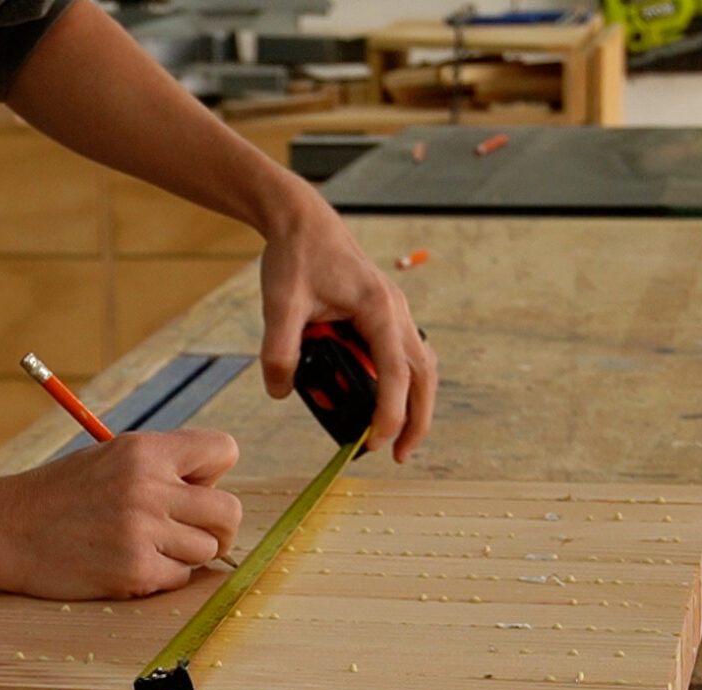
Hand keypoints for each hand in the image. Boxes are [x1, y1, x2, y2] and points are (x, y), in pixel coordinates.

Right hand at [0, 429, 241, 598]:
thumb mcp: (110, 458)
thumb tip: (213, 492)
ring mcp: (143, 532)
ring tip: (147, 547)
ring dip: (185, 554)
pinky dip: (162, 577)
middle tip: (187, 532)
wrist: (2, 528)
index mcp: (145, 451)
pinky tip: (128, 564)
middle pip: (230, 511)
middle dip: (216, 526)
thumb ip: (162, 468)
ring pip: (208, 550)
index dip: (213, 474)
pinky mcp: (134, 571)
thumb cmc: (59, 493)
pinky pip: (180, 578)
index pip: (224, 450)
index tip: (191, 490)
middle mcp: (149, 487)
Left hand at [258, 190, 437, 461]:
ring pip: (421, 367)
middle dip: (416, 419)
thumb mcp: (279, 304)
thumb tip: (279, 393)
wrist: (303, 222)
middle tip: (399, 455)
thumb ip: (278, 350)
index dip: (388, 414)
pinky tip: (383, 403)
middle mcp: (397, 313)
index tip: (373, 444)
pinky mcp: (386, 316)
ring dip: (415, 405)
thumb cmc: (295, 257)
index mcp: (378, 310)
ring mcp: (396, 314)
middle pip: (423, 376)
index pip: (395, 374)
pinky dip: (404, 385)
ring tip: (395, 438)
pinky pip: (406, 356)